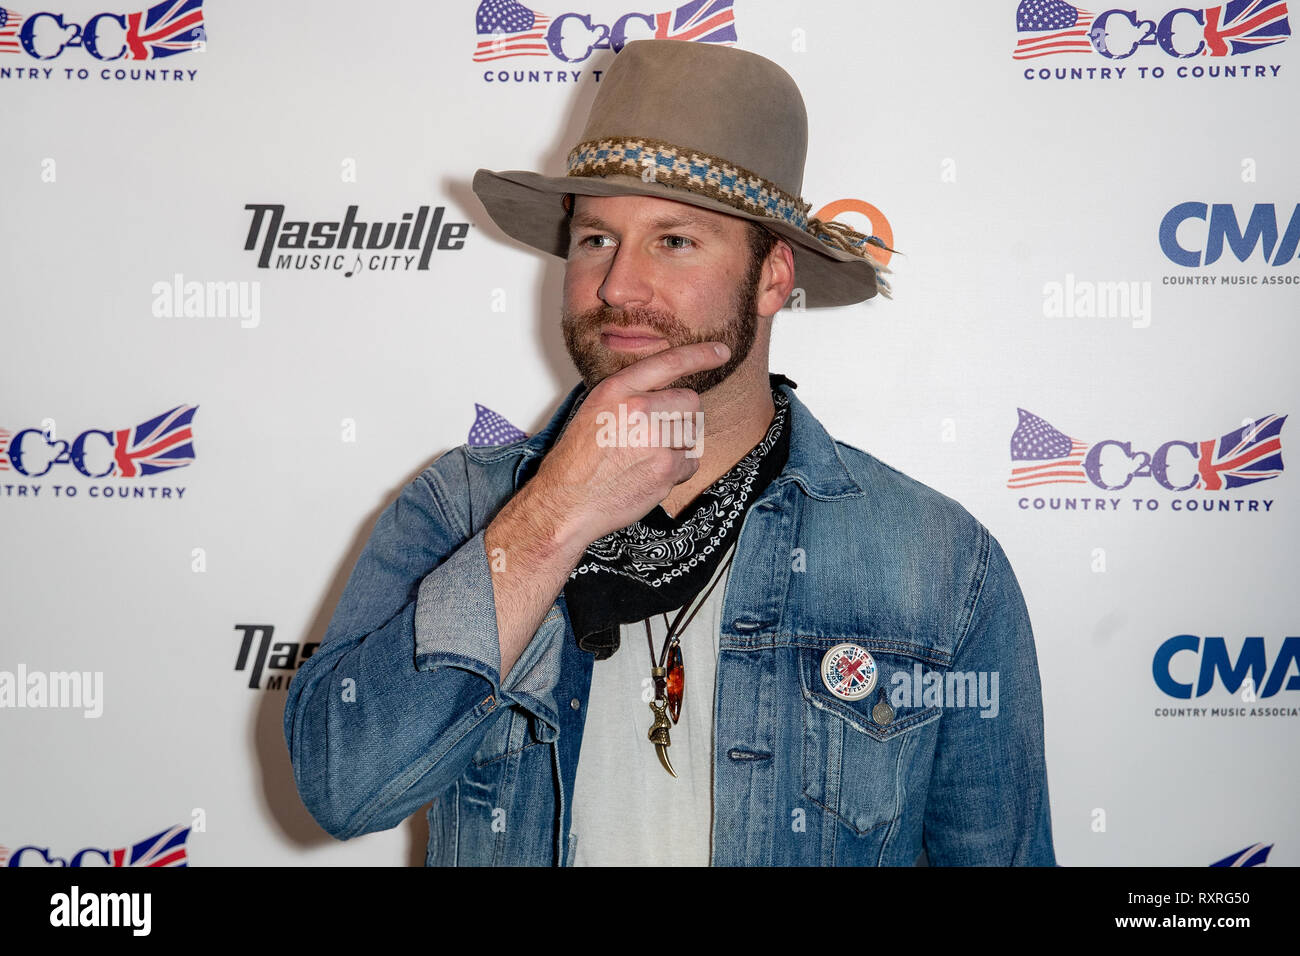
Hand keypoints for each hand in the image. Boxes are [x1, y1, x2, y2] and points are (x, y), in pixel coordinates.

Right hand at [522, 341, 729, 547]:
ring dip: (679, 446)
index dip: (700, 354)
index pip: (669, 362)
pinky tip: (650, 475)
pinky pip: (691, 462)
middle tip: (657, 436)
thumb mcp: (594, 411)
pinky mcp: (666, 468)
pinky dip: (678, 471)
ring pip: (693, 433)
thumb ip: (628, 397)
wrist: (566, 501)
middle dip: (682, 418)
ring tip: (647, 458)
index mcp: (617, 390)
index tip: (721, 351)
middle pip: (691, 402)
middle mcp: (638, 409)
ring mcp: (655, 439)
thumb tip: (663, 394)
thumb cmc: (577, 461)